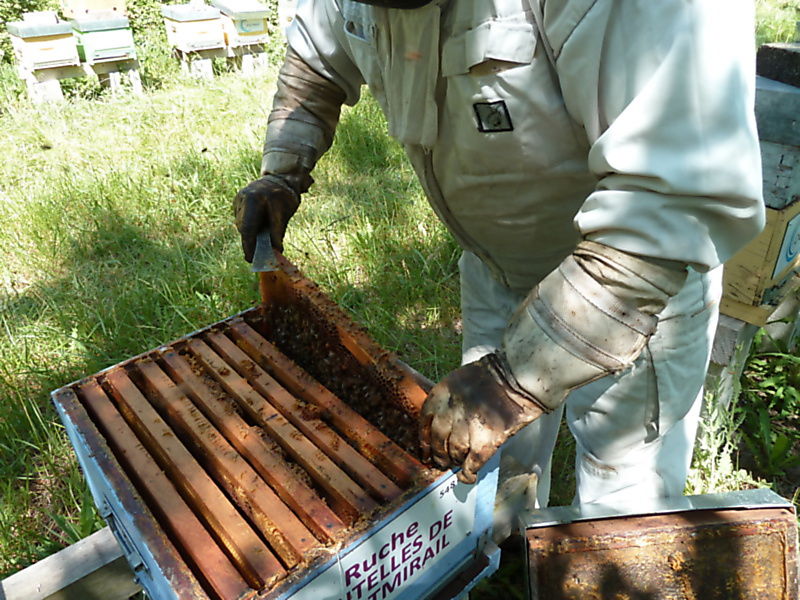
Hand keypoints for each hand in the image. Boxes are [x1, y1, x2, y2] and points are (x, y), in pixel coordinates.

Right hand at [233, 176, 299, 261]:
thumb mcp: (285, 215)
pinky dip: (249, 226)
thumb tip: (275, 251)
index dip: (250, 245)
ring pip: (241, 224)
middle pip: (244, 227)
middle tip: (255, 256)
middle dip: (250, 243)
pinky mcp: (237, 201)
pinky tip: (258, 225)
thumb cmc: (285, 198)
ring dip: (250, 235)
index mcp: (256, 199)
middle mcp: (244, 197)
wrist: (280, 179)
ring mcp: (239, 198)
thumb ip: (278, 232)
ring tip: (259, 241)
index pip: (249, 227)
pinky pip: (241, 219)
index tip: (251, 259)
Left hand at [419, 353, 545, 483]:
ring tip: (457, 465)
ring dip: (455, 461)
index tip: (426, 451)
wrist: (518, 376)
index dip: (425, 440)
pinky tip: (467, 477)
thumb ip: (450, 401)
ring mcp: (467, 426)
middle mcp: (450, 410)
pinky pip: (472, 463)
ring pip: (454, 453)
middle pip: (438, 440)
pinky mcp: (486, 440)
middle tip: (442, 462)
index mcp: (442, 393)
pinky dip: (468, 473)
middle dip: (439, 454)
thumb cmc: (494, 375)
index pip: (425, 422)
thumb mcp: (461, 381)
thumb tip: (445, 424)